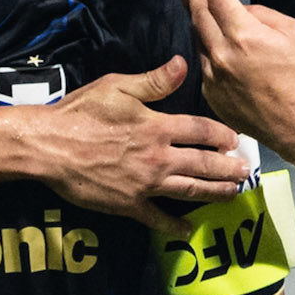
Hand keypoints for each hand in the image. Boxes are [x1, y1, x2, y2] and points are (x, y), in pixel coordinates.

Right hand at [22, 56, 250, 230]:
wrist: (49, 148)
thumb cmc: (80, 113)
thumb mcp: (117, 86)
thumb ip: (153, 81)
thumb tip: (184, 65)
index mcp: (157, 126)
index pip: (200, 130)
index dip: (221, 134)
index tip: (235, 140)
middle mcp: (158, 157)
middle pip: (203, 163)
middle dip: (227, 168)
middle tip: (245, 172)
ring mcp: (145, 184)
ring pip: (189, 190)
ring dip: (214, 193)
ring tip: (232, 193)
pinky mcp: (128, 204)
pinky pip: (157, 218)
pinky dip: (174, 225)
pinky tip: (187, 229)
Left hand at [179, 0, 294, 162]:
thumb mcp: (294, 32)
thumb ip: (263, 15)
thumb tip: (242, 10)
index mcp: (244, 35)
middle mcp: (223, 55)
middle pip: (199, 16)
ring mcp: (213, 77)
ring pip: (198, 41)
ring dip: (197, 23)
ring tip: (195, 9)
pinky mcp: (211, 95)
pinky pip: (204, 66)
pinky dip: (206, 51)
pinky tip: (211, 45)